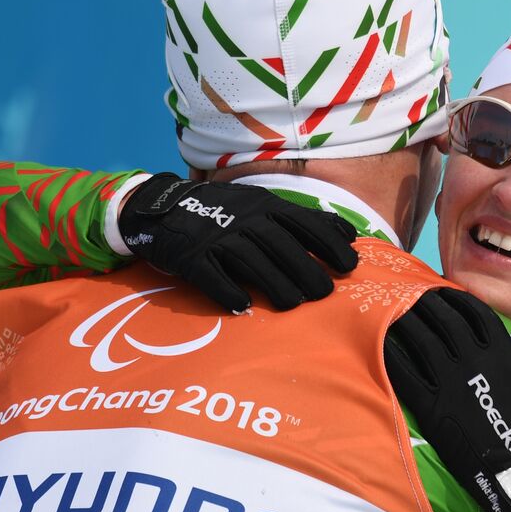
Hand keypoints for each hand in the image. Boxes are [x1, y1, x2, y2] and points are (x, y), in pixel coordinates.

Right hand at [118, 173, 358, 311]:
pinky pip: (210, 274)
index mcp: (264, 205)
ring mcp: (216, 236)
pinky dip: (226, 290)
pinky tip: (243, 306)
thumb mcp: (260, 204)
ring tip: (293, 304)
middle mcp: (243, 218)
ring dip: (274, 283)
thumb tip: (347, 234)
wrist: (160, 207)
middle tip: (324, 293)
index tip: (349, 265)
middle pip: (280, 244)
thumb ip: (300, 220)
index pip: (304, 222)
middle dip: (305, 269)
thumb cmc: (221, 211)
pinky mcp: (191, 256)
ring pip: (250, 260)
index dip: (328, 243)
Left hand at [384, 287, 510, 511]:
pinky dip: (391, 353)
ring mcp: (450, 382)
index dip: (455, 299)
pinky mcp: (431, 407)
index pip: (473, 312)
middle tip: (411, 294)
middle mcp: (474, 359)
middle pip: (443, 319)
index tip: (442, 291)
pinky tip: (381, 342)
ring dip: (405, 321)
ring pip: (420, 340)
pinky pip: (404, 373)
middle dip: (426, 303)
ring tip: (393, 309)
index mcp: (504, 352)